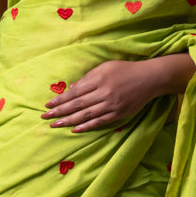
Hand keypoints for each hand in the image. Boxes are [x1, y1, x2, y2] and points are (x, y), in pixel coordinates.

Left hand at [41, 58, 191, 131]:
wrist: (149, 78)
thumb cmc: (125, 70)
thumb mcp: (105, 67)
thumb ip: (88, 78)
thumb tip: (71, 89)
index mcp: (99, 79)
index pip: (75, 92)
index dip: (60, 99)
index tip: (48, 105)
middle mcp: (104, 92)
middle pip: (77, 104)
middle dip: (60, 111)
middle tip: (45, 117)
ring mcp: (111, 105)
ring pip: (86, 115)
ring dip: (69, 121)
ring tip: (56, 125)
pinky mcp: (118, 113)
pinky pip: (100, 121)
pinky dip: (87, 126)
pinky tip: (75, 129)